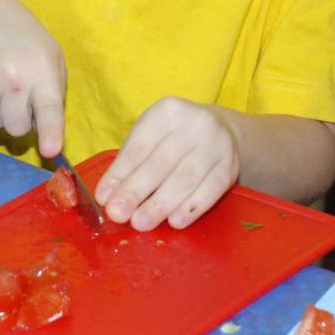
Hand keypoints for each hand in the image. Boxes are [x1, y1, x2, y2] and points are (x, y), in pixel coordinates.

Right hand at [0, 0, 66, 156]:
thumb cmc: (27, 45)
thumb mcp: (52, 59)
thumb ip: (54, 97)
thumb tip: (49, 139)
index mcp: (43, 71)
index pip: (48, 108)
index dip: (50, 132)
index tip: (50, 150)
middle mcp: (13, 76)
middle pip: (16, 128)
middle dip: (19, 119)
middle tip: (19, 95)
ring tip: (1, 83)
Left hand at [92, 97, 238, 230]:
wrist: (221, 130)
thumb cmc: (174, 139)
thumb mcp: (150, 138)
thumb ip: (129, 165)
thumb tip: (108, 197)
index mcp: (167, 111)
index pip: (139, 146)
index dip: (120, 174)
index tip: (104, 198)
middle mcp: (195, 123)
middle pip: (161, 163)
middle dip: (136, 191)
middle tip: (118, 214)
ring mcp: (216, 144)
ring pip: (185, 179)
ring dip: (161, 205)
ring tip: (141, 223)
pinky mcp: (230, 165)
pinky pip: (211, 189)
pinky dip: (192, 208)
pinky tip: (175, 222)